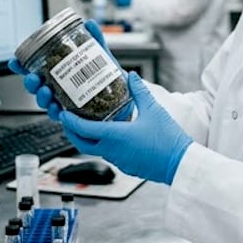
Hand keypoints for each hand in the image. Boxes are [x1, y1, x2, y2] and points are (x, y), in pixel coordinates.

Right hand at [8, 19, 115, 120]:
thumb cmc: (109, 81)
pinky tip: (58, 110)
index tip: (14, 61)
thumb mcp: (103, 58)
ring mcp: (63, 101)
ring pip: (44, 101)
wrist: (124, 102)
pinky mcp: (72, 115)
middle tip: (34, 79)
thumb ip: (96, 41)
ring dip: (41, 98)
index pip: (36, 67)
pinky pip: (59, 116)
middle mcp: (58, 87)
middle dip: (30, 83)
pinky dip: (56, 113)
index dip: (22, 65)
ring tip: (46, 93)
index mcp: (60, 72)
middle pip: (36, 85)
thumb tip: (90, 23)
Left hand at [59, 72, 192, 184]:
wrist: (180, 164)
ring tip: (86, 124)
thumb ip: (139, 91)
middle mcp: (111, 151)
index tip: (62, 113)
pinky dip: (101, 145)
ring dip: (87, 138)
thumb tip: (131, 76)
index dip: (69, 121)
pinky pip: (108, 154)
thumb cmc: (168, 140)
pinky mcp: (126, 166)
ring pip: (94, 150)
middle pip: (81, 143)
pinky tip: (109, 135)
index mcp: (114, 137)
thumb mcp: (153, 110)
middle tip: (67, 120)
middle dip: (71, 132)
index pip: (82, 129)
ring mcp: (118, 160)